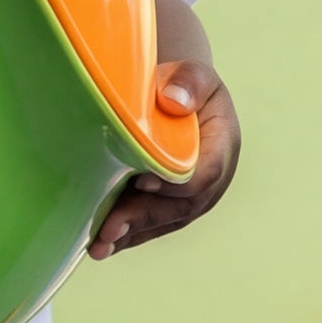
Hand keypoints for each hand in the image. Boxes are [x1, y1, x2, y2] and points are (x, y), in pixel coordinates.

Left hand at [89, 60, 240, 256]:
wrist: (180, 102)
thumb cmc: (184, 87)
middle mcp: (212, 181)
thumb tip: (173, 100)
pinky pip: (152, 225)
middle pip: (180, 207)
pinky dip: (127, 235)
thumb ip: (189, 83)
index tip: (142, 181)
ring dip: (131, 235)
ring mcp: (193, 199)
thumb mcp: (193, 75)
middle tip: (110, 229)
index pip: (205, 173)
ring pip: (163, 222)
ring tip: (99, 247)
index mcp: (222, 147)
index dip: (176, 182)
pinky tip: (101, 244)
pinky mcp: (171, 207)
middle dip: (144, 218)